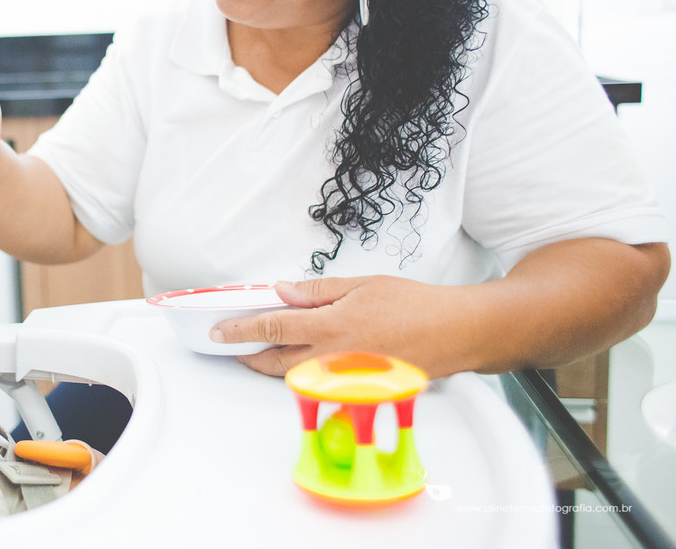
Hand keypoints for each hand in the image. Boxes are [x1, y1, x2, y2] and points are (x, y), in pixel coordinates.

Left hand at [209, 276, 463, 378]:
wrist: (456, 332)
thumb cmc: (413, 304)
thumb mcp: (361, 285)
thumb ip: (316, 292)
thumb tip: (280, 292)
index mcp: (331, 327)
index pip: (273, 329)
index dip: (242, 330)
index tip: (220, 330)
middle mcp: (335, 358)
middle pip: (276, 362)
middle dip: (249, 356)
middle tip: (233, 346)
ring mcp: (347, 380)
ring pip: (296, 377)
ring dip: (273, 366)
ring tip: (260, 352)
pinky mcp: (360, 392)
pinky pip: (323, 387)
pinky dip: (305, 377)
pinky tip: (301, 364)